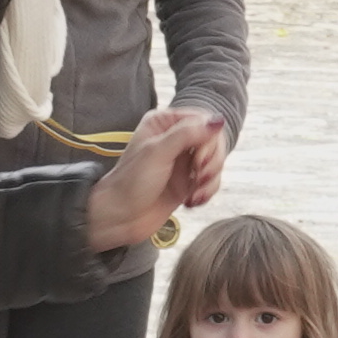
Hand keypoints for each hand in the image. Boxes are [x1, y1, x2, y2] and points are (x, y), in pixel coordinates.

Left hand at [87, 109, 223, 252]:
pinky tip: (192, 200)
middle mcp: (175, 139)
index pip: (204, 120)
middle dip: (211, 161)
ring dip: (210, 180)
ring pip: (214, 162)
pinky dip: (207, 191)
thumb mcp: (158, 152)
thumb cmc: (131, 182)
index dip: (208, 140)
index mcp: (164, 123)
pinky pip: (211, 181)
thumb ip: (187, 133)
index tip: (199, 159)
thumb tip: (217, 121)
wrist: (120, 217)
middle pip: (213, 141)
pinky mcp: (188, 182)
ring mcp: (183, 162)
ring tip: (194, 194)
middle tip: (198, 176)